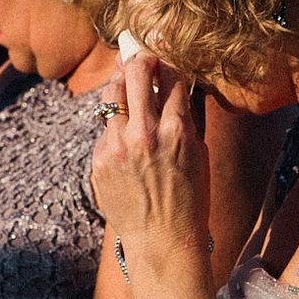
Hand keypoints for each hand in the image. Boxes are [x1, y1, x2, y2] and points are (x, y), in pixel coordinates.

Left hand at [91, 55, 212, 271]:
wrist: (163, 242)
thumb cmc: (190, 199)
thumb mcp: (199, 154)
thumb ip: (186, 117)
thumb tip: (177, 83)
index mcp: (177, 130)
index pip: (170, 76)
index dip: (169, 62)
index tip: (165, 56)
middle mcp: (144, 134)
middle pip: (135, 72)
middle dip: (140, 59)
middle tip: (141, 57)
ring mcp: (117, 147)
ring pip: (111, 94)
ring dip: (121, 86)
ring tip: (128, 87)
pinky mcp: (99, 162)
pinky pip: (104, 130)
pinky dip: (114, 127)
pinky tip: (125, 138)